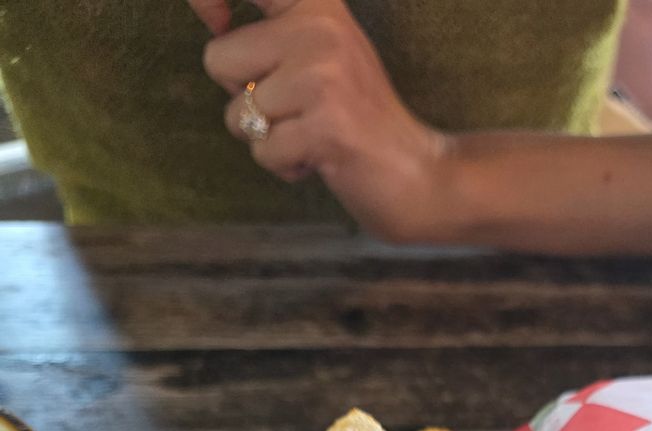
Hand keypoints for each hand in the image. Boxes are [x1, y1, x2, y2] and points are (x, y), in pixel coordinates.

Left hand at [189, 0, 449, 239]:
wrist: (419, 173)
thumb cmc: (359, 119)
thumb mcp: (321, 54)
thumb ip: (273, 34)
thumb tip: (213, 21)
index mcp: (316, 4)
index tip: (213, 17)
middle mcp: (319, 28)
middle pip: (218, 59)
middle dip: (241, 98)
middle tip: (291, 110)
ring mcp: (323, 77)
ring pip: (238, 114)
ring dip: (267, 139)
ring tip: (310, 136)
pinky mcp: (325, 126)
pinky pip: (264, 151)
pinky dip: (284, 166)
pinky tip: (319, 158)